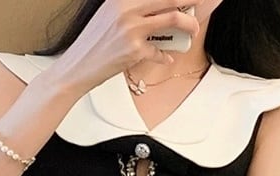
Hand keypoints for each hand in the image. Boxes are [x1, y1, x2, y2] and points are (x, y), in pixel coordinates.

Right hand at [58, 0, 202, 91]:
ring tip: (192, 30)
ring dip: (188, 25)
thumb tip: (157, 8)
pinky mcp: (133, 50)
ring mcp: (131, 29)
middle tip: (201, 0)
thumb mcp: (109, 14)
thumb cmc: (94, 43)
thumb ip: (131, 8)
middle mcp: (126, 8)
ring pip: (172, 19)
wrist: (78, 66)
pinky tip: (166, 57)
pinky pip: (160, 51)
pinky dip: (165, 55)